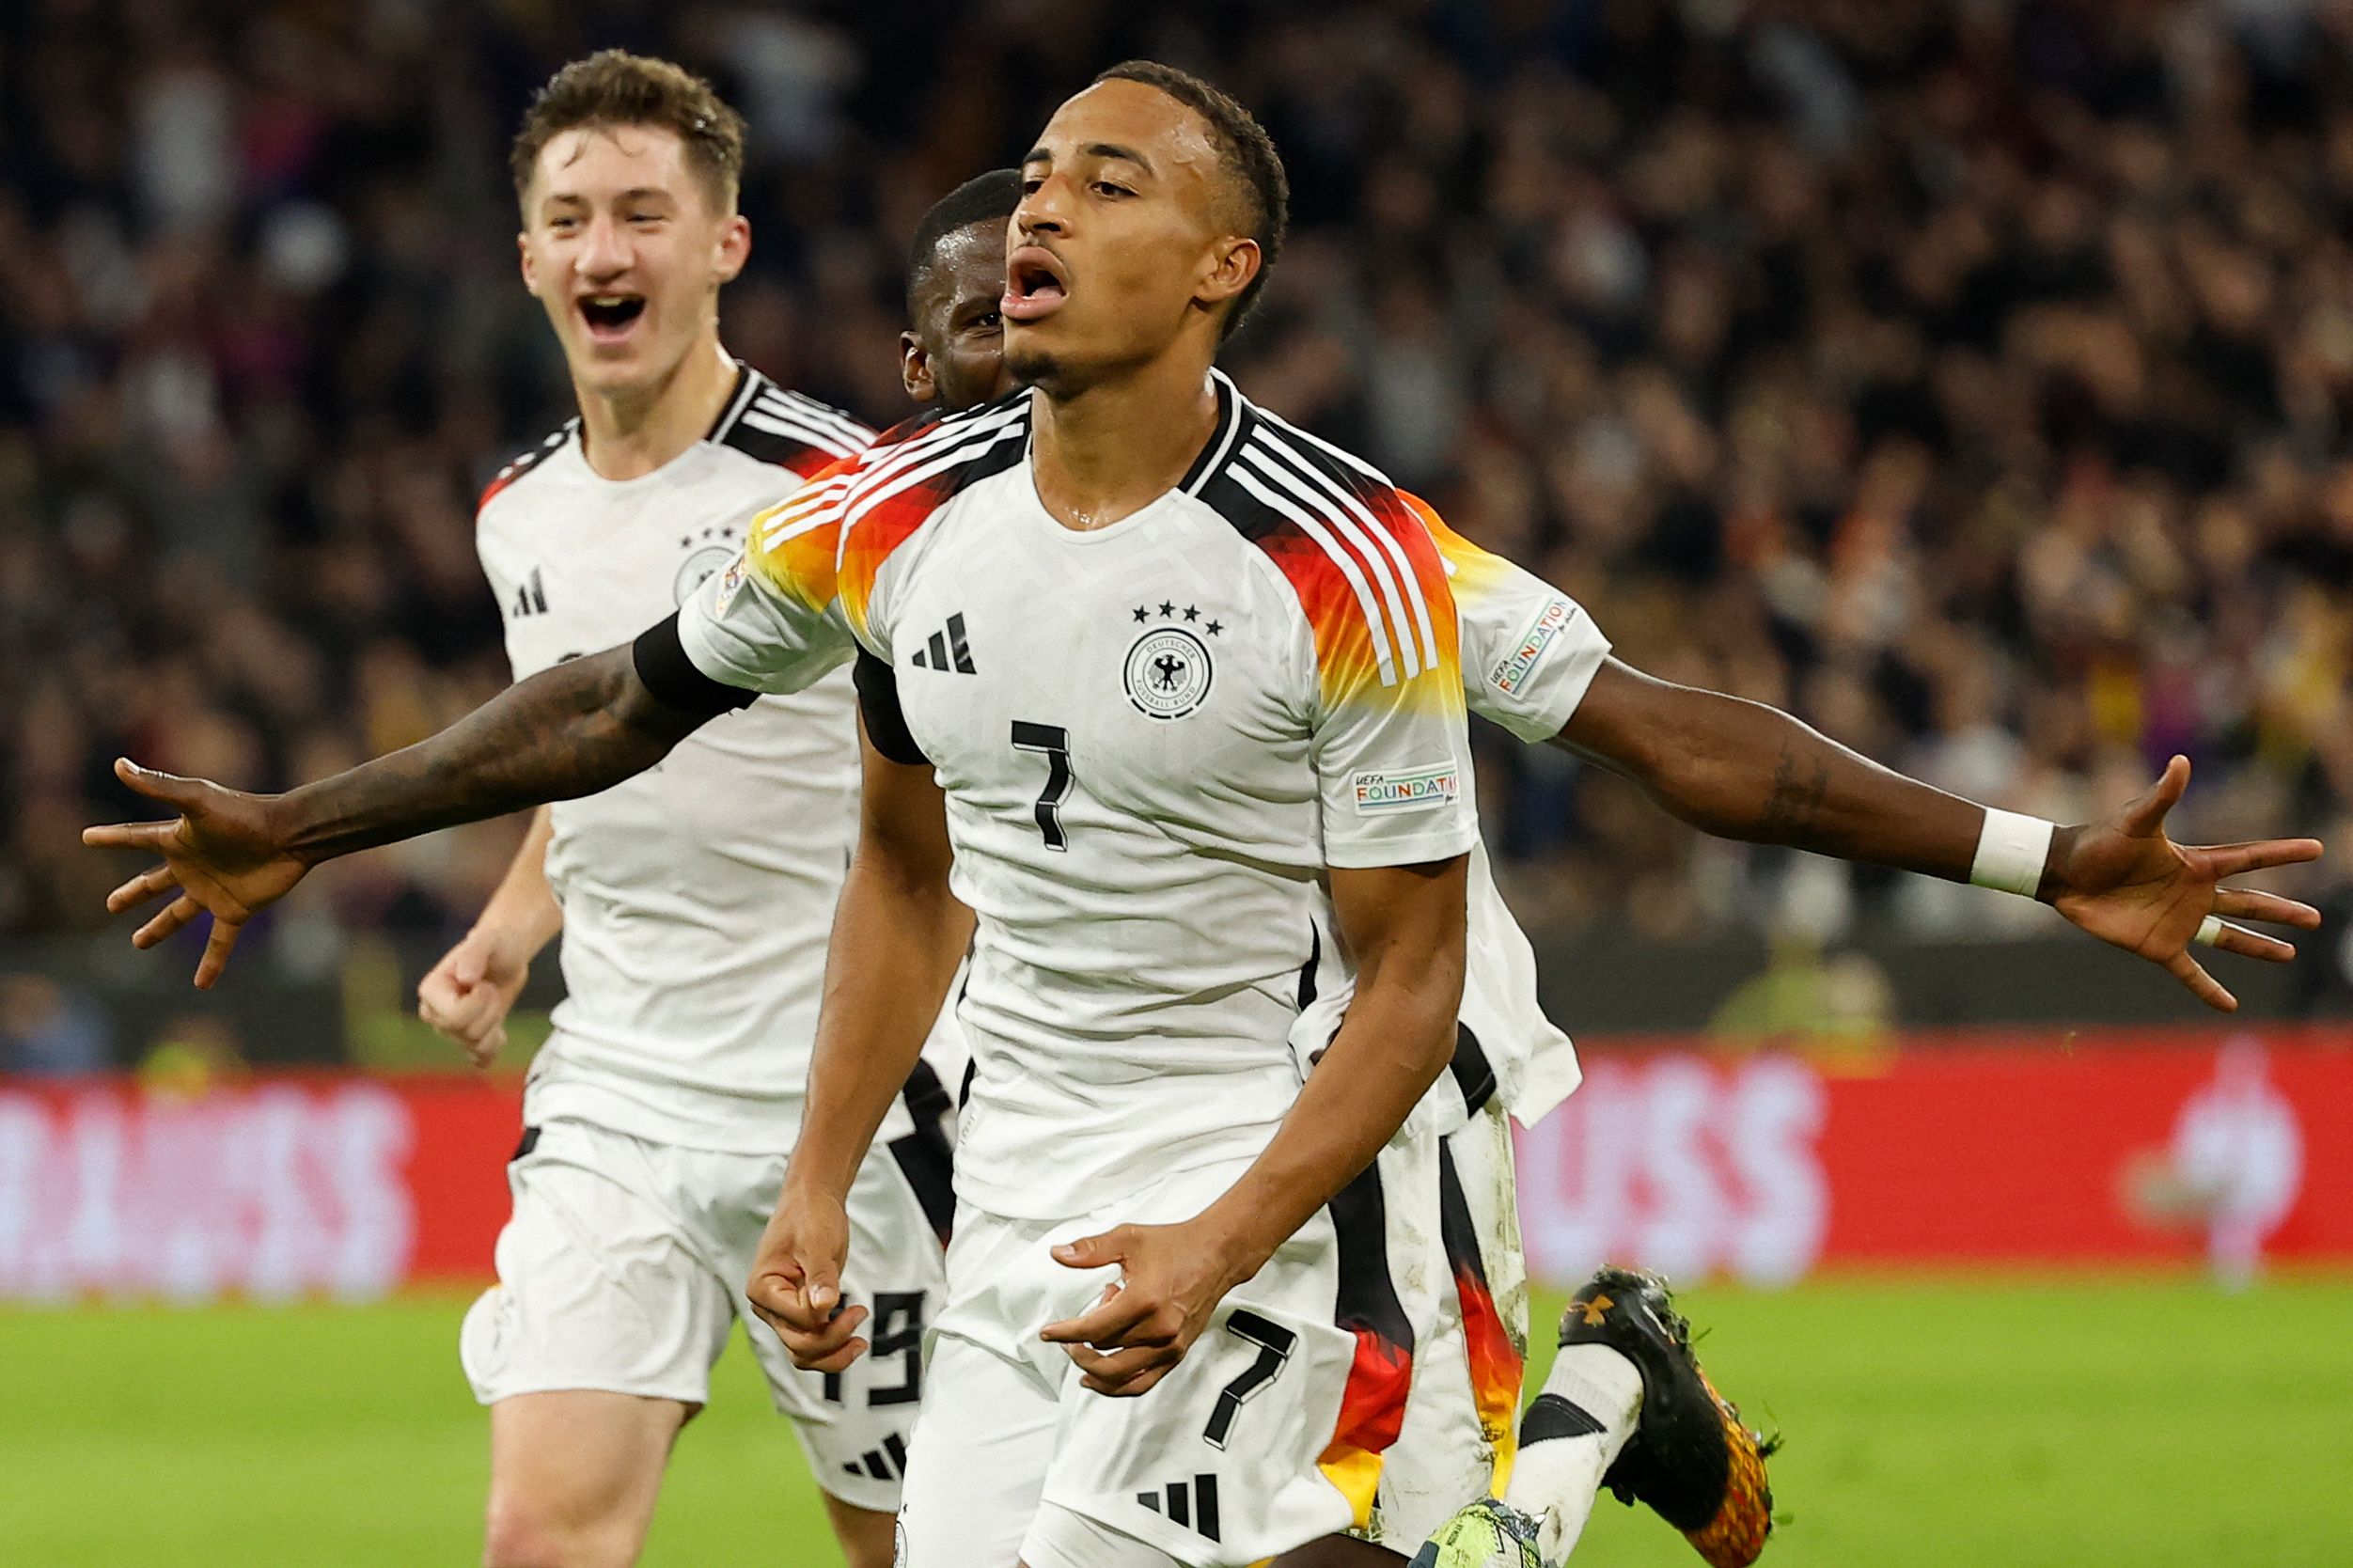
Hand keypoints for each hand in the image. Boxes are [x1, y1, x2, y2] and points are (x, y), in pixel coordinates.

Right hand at [81, 758, 309, 987]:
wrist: (291, 835)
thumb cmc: (244, 815)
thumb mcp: (197, 800)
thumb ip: (159, 787)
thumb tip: (118, 765)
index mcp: (179, 841)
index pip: (136, 838)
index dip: (112, 838)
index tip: (86, 838)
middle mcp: (192, 867)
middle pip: (153, 883)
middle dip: (133, 894)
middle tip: (111, 905)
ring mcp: (212, 890)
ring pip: (178, 915)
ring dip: (158, 929)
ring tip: (137, 943)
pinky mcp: (236, 910)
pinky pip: (219, 941)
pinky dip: (211, 962)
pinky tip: (201, 984)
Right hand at [419, 926, 532, 1066]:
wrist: (509, 953)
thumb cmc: (496, 943)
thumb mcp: (488, 940)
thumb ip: (474, 954)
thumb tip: (465, 978)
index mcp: (431, 991)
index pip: (453, 1017)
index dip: (478, 1002)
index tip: (483, 983)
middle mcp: (435, 1013)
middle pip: (466, 1033)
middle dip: (489, 1011)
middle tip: (491, 989)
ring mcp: (451, 1030)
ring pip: (476, 1046)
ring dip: (495, 1023)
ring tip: (493, 1002)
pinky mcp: (469, 1039)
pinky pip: (480, 1058)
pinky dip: (494, 1046)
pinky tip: (499, 1029)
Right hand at [745, 1184, 864, 1372]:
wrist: (813, 1203)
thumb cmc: (811, 1216)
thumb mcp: (818, 1242)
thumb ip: (821, 1276)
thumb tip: (824, 1308)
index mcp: (763, 1289)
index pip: (799, 1321)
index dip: (828, 1320)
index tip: (857, 1305)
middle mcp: (768, 1306)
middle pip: (798, 1345)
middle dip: (833, 1340)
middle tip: (862, 1315)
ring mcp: (782, 1312)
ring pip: (802, 1352)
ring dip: (832, 1355)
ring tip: (860, 1344)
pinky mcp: (798, 1312)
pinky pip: (810, 1342)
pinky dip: (830, 1347)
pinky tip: (853, 1339)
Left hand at [1039, 1218, 1255, 1396]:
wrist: (1216, 1255)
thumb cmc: (1175, 1246)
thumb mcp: (1128, 1239)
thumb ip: (1091, 1249)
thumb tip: (1059, 1254)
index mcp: (1144, 1300)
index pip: (1093, 1328)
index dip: (1064, 1332)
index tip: (1048, 1333)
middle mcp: (1159, 1329)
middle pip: (1104, 1350)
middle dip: (1081, 1342)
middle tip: (1069, 1334)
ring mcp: (1170, 1345)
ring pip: (1120, 1375)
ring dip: (1093, 1369)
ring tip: (1079, 1355)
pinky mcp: (1177, 1354)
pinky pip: (1142, 1384)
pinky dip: (1117, 1387)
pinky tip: (1099, 1381)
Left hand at [2048, 754, 2323, 1010]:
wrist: (2063, 873)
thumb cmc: (2098, 842)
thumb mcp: (2135, 820)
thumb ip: (2162, 796)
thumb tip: (2182, 761)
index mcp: (2195, 863)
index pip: (2249, 858)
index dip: (2282, 854)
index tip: (2317, 849)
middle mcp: (2194, 893)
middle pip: (2248, 903)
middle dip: (2281, 911)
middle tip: (2315, 919)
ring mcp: (2178, 921)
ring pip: (2228, 937)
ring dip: (2258, 947)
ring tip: (2290, 954)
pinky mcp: (2158, 945)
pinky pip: (2190, 972)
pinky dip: (2208, 989)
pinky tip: (2230, 1005)